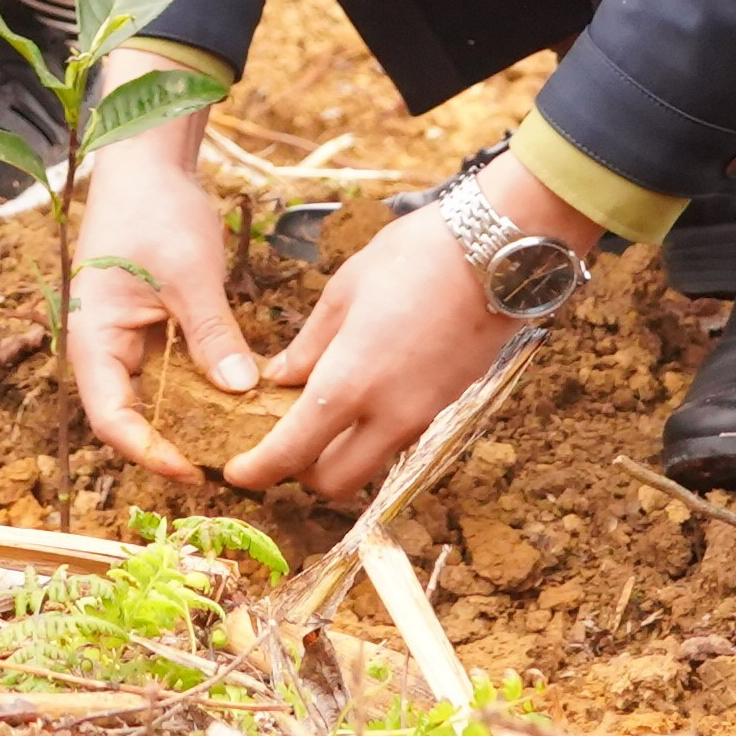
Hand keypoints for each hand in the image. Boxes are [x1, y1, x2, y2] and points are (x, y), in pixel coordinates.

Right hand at [67, 110, 262, 479]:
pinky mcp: (154, 330)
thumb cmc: (153, 211)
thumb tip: (241, 390)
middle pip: (133, 419)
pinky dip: (204, 389)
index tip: (195, 472)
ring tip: (240, 443)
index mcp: (94, 341)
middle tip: (229, 468)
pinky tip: (242, 401)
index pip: (112, 420)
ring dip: (193, 422)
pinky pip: (175, 374)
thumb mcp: (187, 273)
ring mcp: (129, 342)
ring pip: (157, 400)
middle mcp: (106, 350)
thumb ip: (211, 333)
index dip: (150, 454)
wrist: (146, 163)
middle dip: (176, 447)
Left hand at [222, 159, 581, 499]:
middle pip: (332, 482)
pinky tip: (363, 396)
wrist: (498, 253)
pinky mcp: (447, 408)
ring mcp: (423, 417)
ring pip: (369, 467)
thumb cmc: (414, 259)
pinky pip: (397, 441)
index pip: (292, 452)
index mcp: (349, 384)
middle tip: (283, 437)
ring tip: (321, 413)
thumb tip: (280, 378)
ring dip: (339, 456)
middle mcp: (388, 416)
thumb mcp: (344, 292)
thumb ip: (308, 345)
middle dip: (300, 471)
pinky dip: (371, 435)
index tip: (238, 472)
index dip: (258, 471)